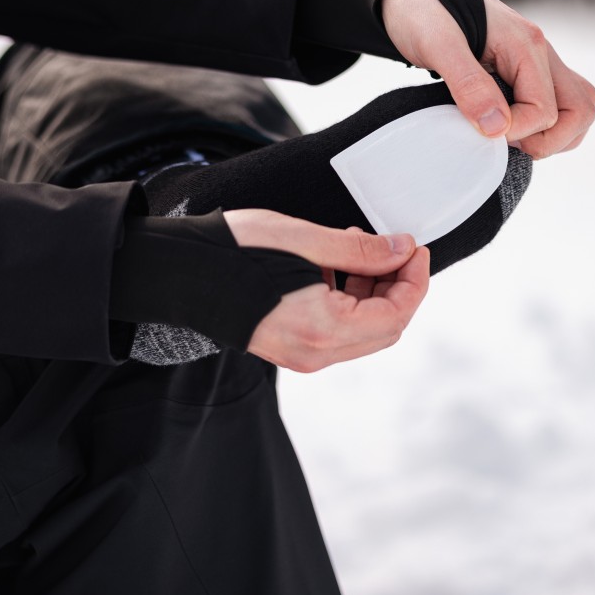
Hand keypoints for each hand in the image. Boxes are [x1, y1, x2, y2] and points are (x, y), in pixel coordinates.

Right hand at [224, 209, 430, 372]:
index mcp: (324, 329)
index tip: (415, 247)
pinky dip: (349, 300)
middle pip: (385, 328)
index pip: (396, 314)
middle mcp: (315, 353)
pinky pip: (337, 330)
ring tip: (358, 248)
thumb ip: (361, 250)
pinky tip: (335, 264)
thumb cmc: (235, 250)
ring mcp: (300, 356)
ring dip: (373, 291)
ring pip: (362, 330)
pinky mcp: (287, 347)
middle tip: (396, 248)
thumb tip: (402, 250)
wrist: (178, 272)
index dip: (414, 280)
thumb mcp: (305, 239)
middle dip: (398, 286)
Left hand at [380, 0, 594, 158]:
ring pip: (577, 109)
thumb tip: (497, 127)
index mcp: (527, 45)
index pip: (545, 111)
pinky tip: (513, 129)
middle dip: (548, 141)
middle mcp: (542, 52)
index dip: (517, 132)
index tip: (481, 130)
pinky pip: (559, 105)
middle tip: (507, 144)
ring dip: (553, 136)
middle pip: (580, 110)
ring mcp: (539, 62)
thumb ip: (468, 84)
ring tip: (512, 140)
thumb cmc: (423, 13)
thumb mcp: (437, 45)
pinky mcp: (529, 71)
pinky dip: (546, 126)